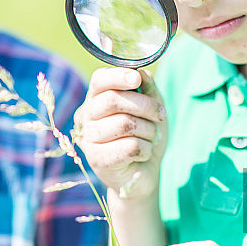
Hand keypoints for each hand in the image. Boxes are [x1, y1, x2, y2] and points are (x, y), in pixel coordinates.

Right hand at [74, 67, 167, 199]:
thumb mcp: (151, 107)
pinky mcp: (97, 159)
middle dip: (145, 105)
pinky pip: (130, 146)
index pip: (99, 79)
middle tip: (160, 114)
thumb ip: (146, 88)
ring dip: (149, 130)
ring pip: (125, 123)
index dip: (118, 76)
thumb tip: (141, 73)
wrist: (143, 172)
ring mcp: (88, 138)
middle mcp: (86, 116)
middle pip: (113, 99)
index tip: (136, 79)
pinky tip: (144, 153)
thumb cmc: (145, 135)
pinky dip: (146, 149)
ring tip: (152, 137)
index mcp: (95, 99)